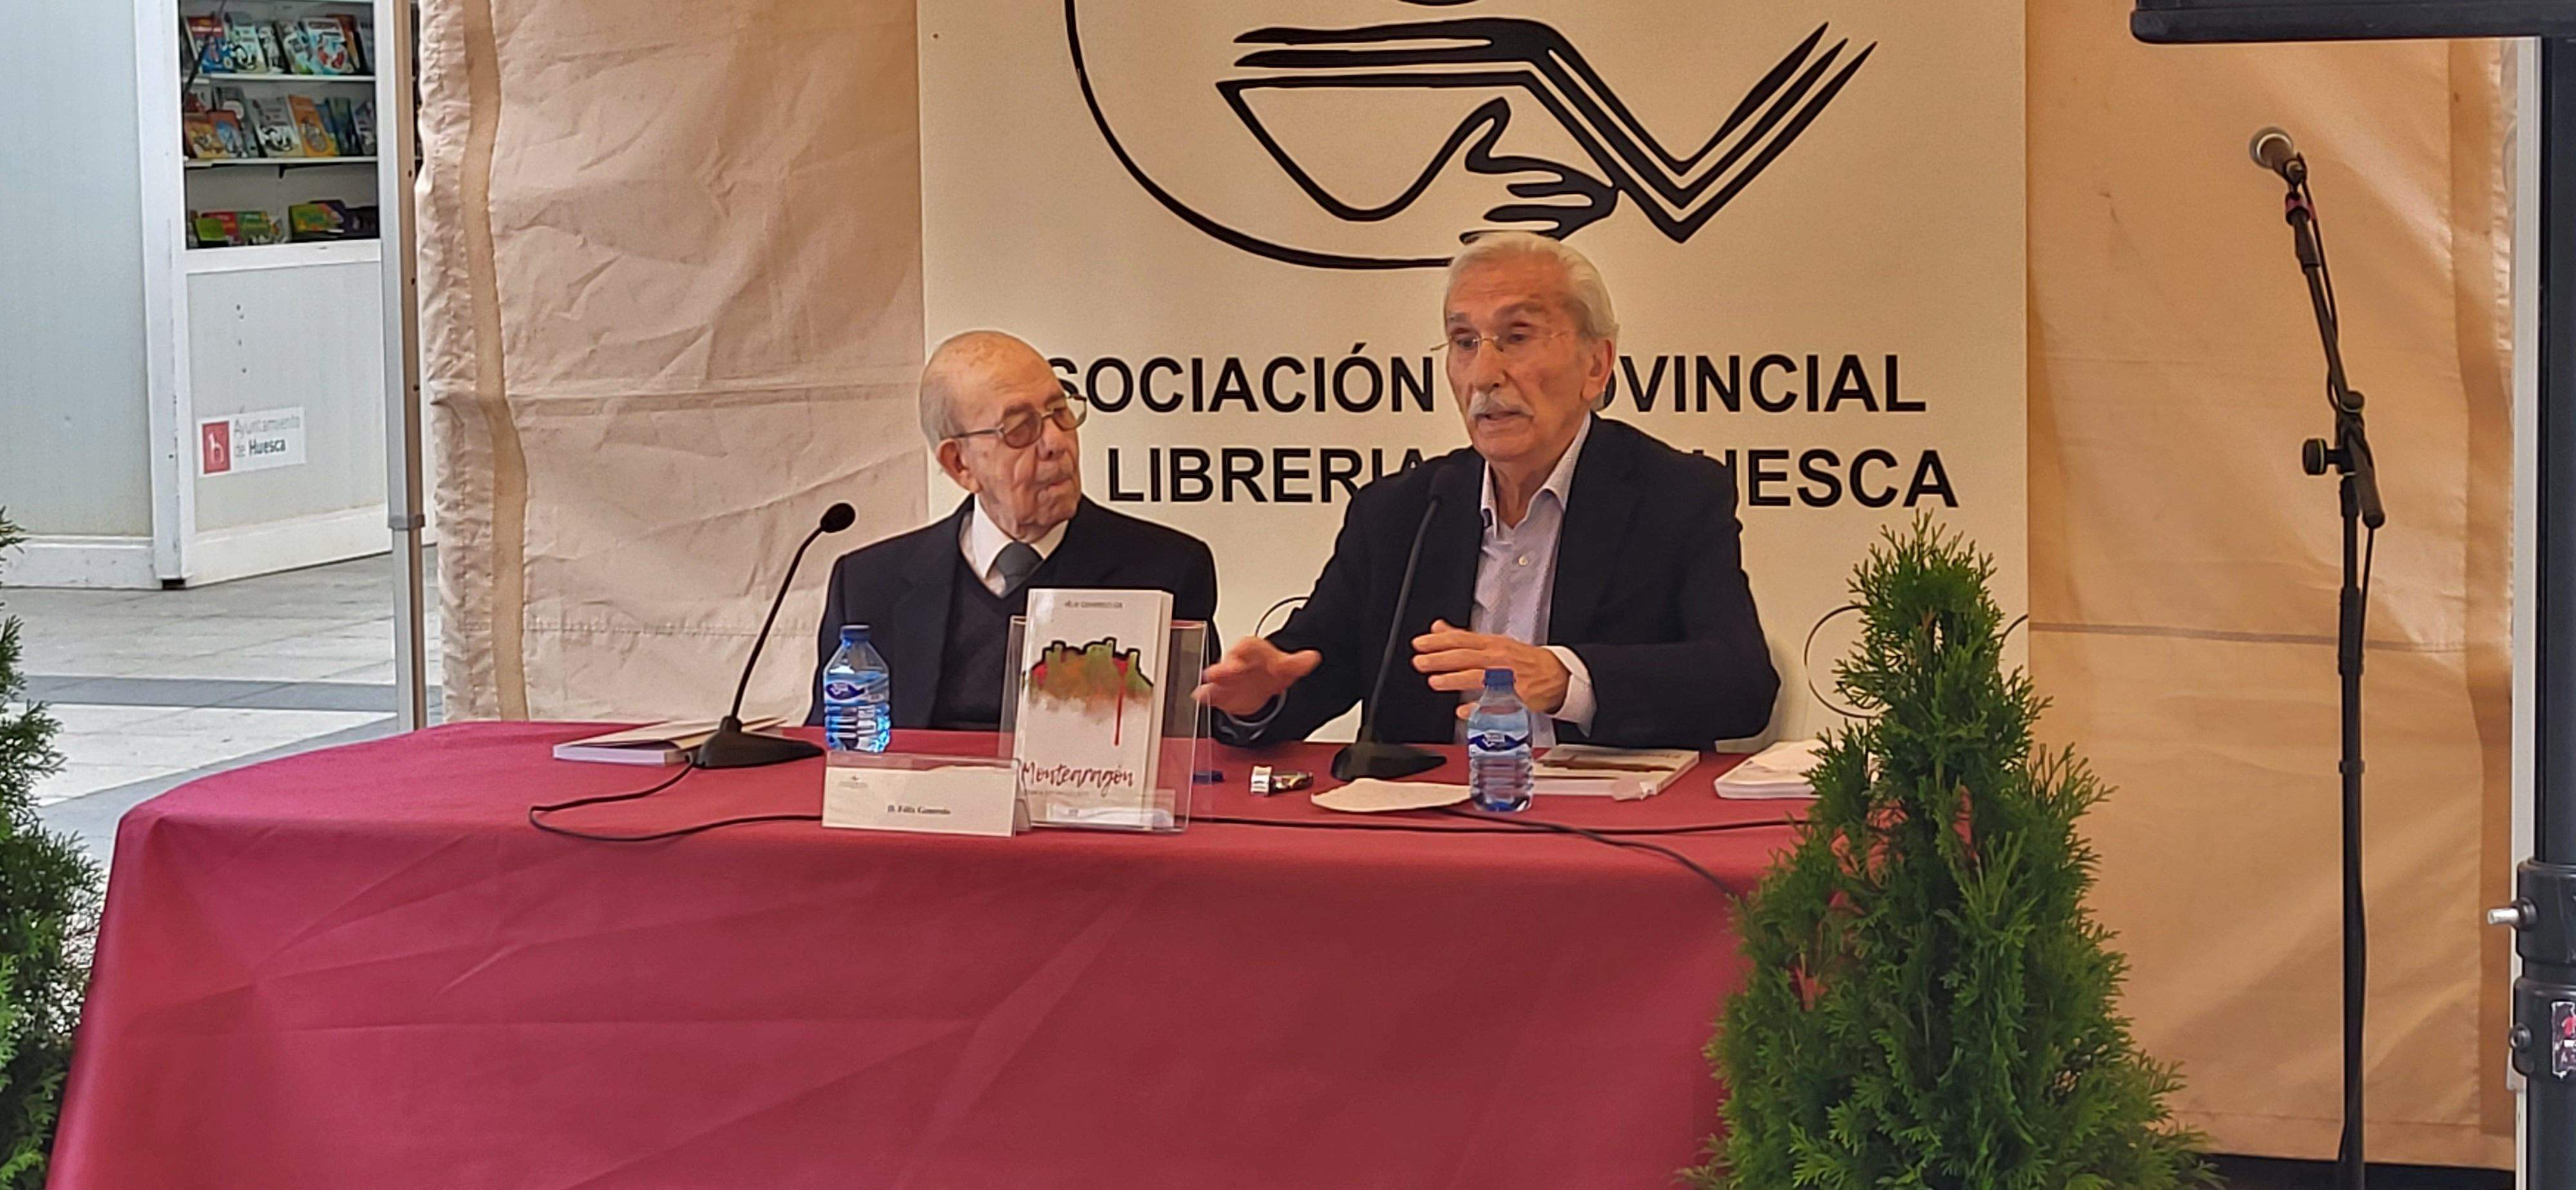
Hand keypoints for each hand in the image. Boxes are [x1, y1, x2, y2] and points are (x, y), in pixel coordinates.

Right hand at [1193, 636, 1321, 716]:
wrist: (1264, 683)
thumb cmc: (1270, 669)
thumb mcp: (1286, 666)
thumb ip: (1297, 663)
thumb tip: (1312, 658)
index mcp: (1252, 649)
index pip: (1247, 646)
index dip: (1244, 652)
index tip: (1240, 658)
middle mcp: (1237, 661)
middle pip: (1229, 662)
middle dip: (1224, 668)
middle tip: (1217, 673)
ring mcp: (1228, 676)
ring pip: (1218, 676)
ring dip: (1214, 680)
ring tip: (1207, 684)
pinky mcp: (1221, 691)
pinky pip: (1211, 691)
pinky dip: (1206, 694)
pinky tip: (1201, 696)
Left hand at [1410, 619, 1567, 718]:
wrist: (1557, 675)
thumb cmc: (1523, 660)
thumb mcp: (1494, 643)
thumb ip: (1464, 638)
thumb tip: (1438, 628)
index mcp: (1492, 644)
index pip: (1462, 639)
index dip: (1439, 641)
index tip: (1420, 644)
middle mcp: (1498, 660)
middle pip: (1467, 656)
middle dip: (1441, 659)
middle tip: (1421, 662)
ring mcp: (1507, 679)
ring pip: (1479, 677)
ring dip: (1455, 680)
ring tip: (1435, 682)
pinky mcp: (1515, 698)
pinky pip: (1495, 704)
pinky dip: (1479, 708)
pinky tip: (1463, 711)